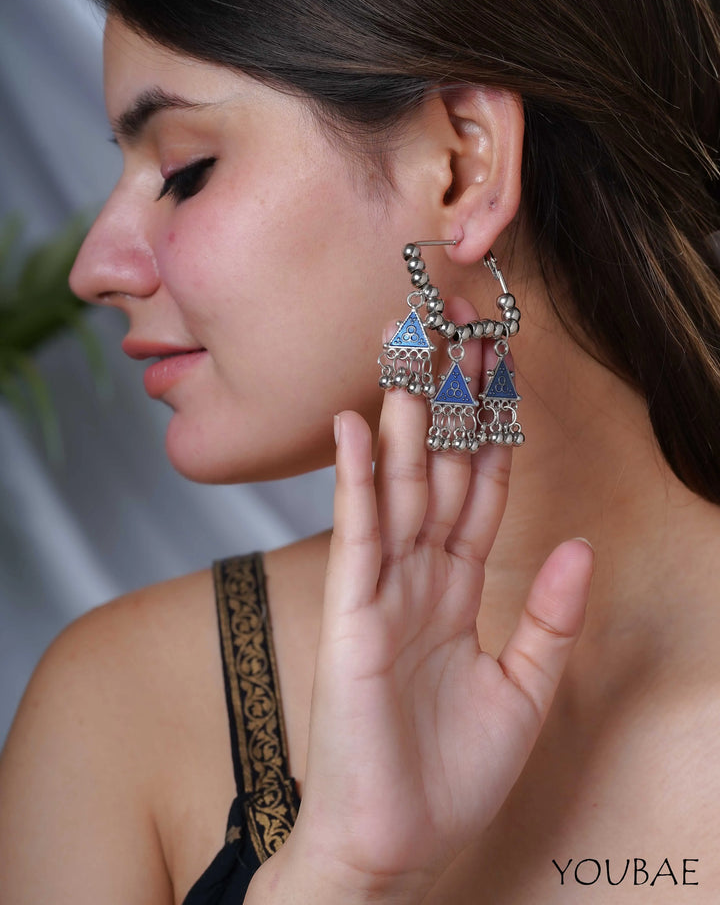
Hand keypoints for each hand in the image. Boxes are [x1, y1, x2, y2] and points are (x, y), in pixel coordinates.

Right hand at [271, 297, 593, 901]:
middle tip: (458, 340)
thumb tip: (585, 545)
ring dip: (405, 422)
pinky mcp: (352, 614)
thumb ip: (552, 618)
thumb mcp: (525, 691)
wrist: (392, 841)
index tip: (503, 384)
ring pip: (397, 490)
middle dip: (450, 410)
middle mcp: (416, 580)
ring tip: (414, 356)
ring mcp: (381, 593)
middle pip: (436, 476)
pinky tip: (360, 427)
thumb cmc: (448, 775)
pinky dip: (357, 478)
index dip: (492, 440)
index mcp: (455, 593)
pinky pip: (358, 534)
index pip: (478, 498)